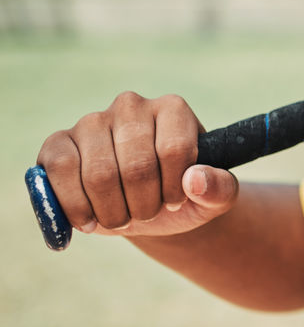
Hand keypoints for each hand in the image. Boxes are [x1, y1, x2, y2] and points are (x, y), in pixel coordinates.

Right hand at [36, 92, 237, 237]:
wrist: (148, 206)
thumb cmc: (185, 196)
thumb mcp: (215, 198)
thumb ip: (221, 189)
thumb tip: (196, 180)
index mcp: (173, 109)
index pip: (175, 149)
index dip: (175, 187)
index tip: (176, 201)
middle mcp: (131, 106)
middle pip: (136, 165)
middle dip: (143, 205)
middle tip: (147, 214)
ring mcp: (92, 121)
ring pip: (99, 173)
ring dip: (112, 211)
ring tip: (122, 218)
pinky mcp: (59, 141)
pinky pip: (59, 170)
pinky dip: (75, 205)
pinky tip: (89, 220)